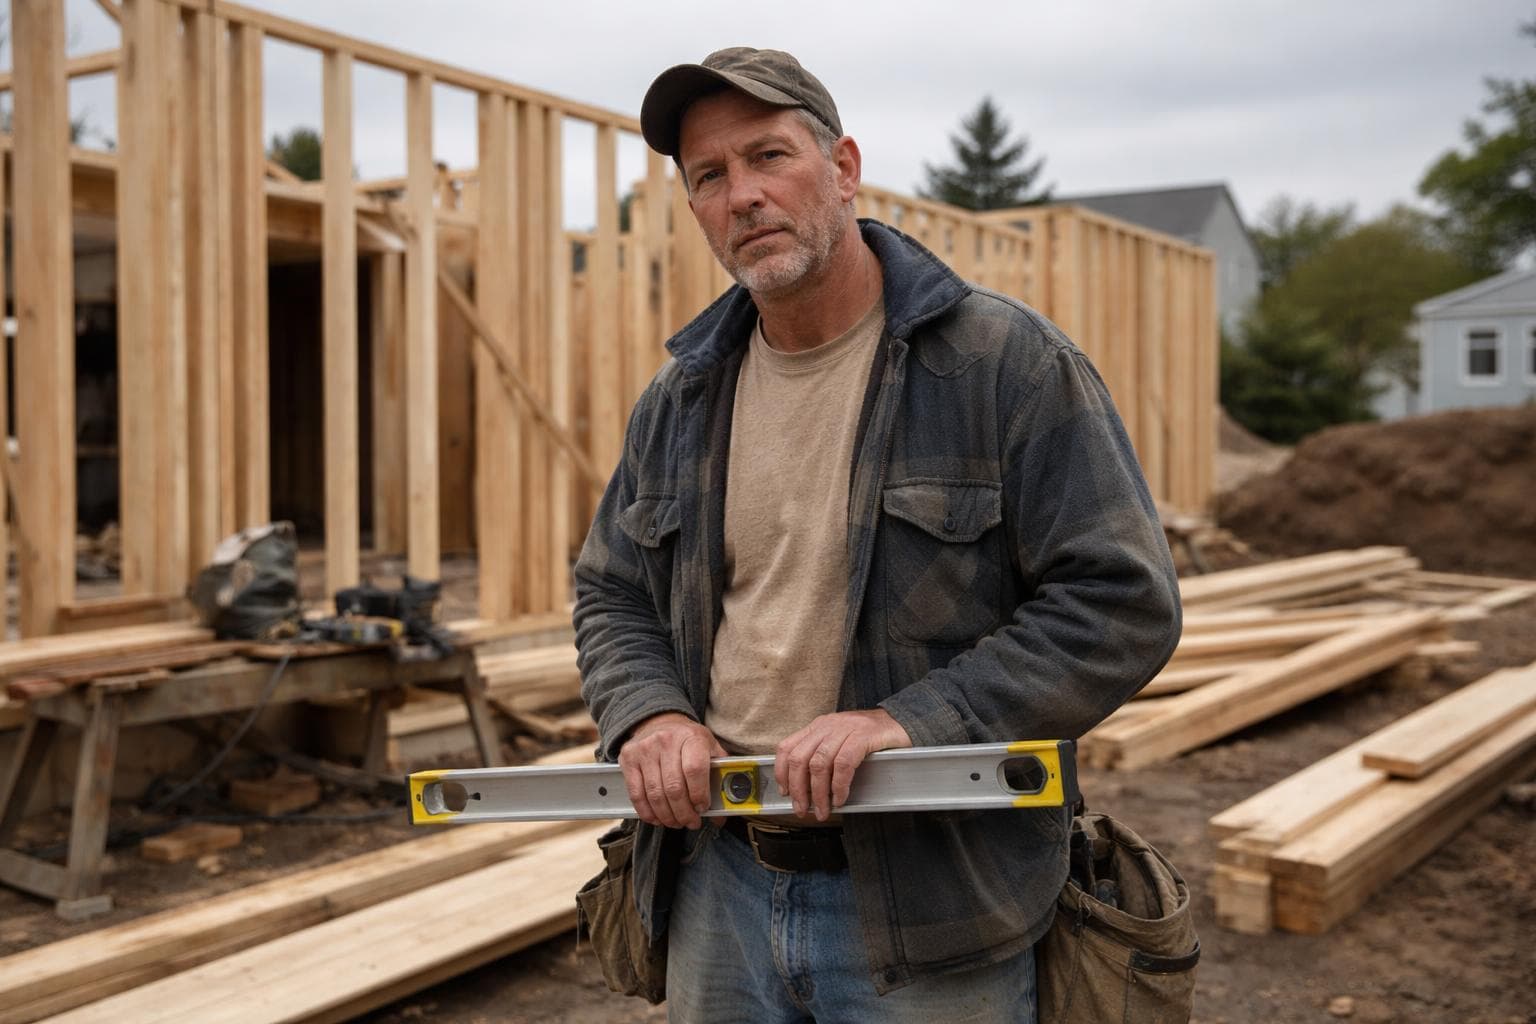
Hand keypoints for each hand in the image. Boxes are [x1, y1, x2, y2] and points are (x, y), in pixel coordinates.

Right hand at [618, 713, 726, 829]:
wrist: (659, 722)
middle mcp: (667, 740)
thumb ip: (719, 777)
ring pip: (655, 794)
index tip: (703, 808)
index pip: (695, 770)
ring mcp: (645, 749)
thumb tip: (722, 813)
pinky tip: (657, 818)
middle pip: (674, 788)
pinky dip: (647, 812)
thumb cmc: (688, 741)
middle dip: (684, 813)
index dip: (699, 795)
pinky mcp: (628, 758)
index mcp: (692, 737)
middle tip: (691, 822)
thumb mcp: (710, 749)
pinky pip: (636, 794)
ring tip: (676, 822)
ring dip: (667, 816)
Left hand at [775, 710, 911, 821]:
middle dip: (798, 789)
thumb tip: (807, 789)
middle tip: (803, 809)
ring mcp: (845, 729)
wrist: (902, 722)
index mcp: (818, 727)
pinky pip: (844, 764)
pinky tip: (841, 797)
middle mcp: (827, 726)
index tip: (786, 793)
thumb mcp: (840, 741)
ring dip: (819, 793)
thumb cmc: (871, 738)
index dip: (782, 773)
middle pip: (800, 759)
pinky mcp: (863, 736)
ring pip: (819, 764)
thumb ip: (823, 757)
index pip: (787, 747)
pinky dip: (839, 785)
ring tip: (823, 810)